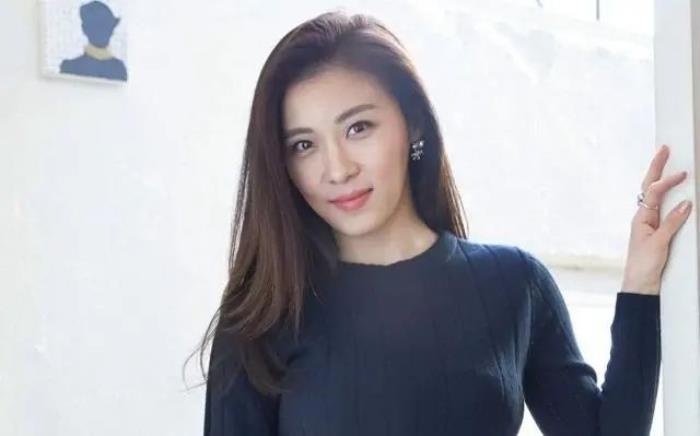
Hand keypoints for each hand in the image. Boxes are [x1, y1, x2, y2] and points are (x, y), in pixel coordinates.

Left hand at [621, 144, 692, 295]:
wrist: (640, 285)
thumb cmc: (644, 266)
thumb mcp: (659, 243)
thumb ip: (672, 223)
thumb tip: (686, 203)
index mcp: (641, 218)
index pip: (653, 192)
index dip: (667, 181)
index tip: (683, 174)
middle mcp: (644, 217)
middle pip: (649, 188)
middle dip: (656, 168)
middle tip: (664, 149)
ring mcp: (650, 224)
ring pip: (655, 196)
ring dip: (660, 178)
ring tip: (664, 161)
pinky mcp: (657, 232)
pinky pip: (663, 209)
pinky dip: (667, 196)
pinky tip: (673, 191)